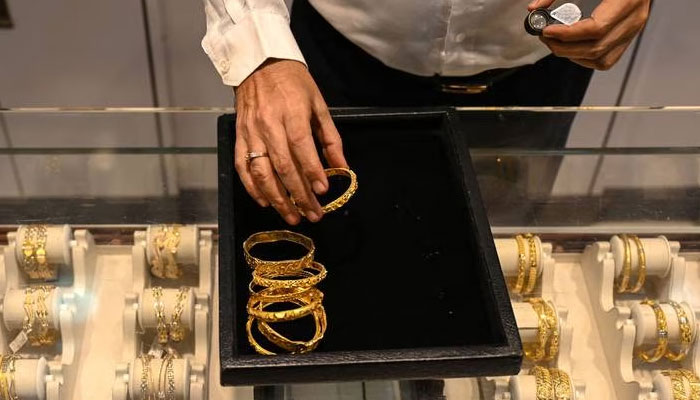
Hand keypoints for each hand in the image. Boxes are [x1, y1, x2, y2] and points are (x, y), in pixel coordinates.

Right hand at [234, 59, 347, 224]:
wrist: (259, 63)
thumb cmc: (293, 83)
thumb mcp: (318, 104)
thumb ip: (330, 138)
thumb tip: (342, 167)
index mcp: (292, 113)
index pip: (301, 147)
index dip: (311, 171)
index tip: (322, 192)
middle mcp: (269, 124)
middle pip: (283, 166)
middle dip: (299, 194)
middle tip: (312, 214)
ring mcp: (251, 132)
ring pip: (261, 172)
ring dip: (277, 198)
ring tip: (291, 215)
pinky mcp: (239, 136)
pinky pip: (243, 166)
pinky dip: (252, 187)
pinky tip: (265, 201)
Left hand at [529, 0, 650, 69]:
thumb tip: (534, 8)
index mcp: (628, 0)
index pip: (596, 28)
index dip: (568, 34)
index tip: (547, 30)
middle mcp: (634, 19)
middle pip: (595, 47)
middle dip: (564, 47)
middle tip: (546, 37)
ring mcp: (633, 31)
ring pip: (600, 59)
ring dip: (572, 55)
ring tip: (556, 43)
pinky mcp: (628, 38)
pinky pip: (605, 60)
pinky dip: (585, 59)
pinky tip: (571, 48)